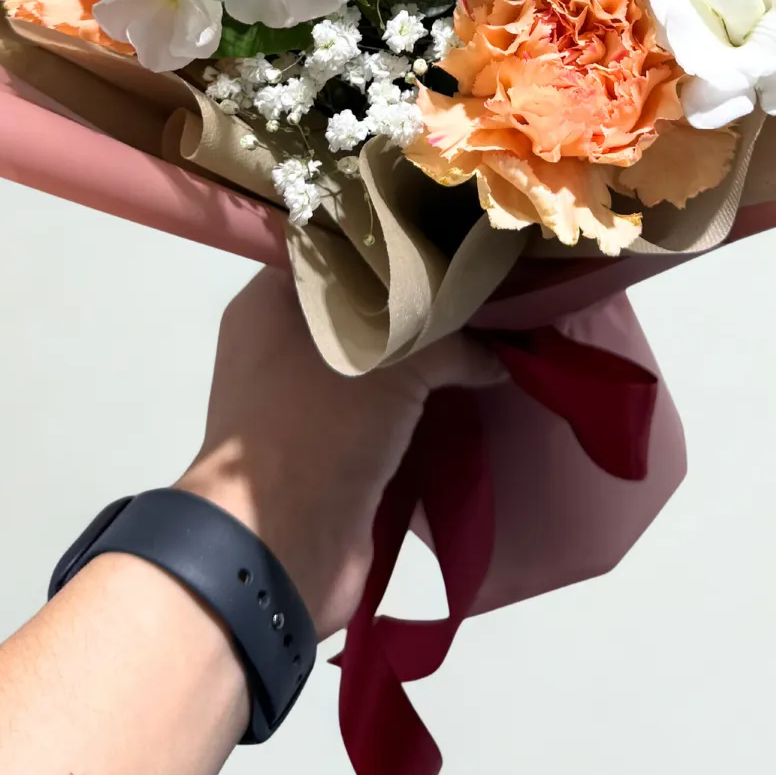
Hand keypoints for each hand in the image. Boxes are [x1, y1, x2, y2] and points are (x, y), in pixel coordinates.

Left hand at [175, 266, 502, 633]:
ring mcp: (313, 398)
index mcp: (273, 301)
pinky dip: (433, 400)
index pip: (339, 243)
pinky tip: (485, 383)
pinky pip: (395, 408)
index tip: (456, 226)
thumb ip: (451, 342)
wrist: (281, 549)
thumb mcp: (390, 362)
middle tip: (493, 276)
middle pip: (370, 302)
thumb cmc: (316, 428)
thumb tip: (499, 352)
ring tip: (503, 325)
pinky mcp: (342, 446)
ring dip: (436, 353)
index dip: (396, 235)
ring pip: (386, 359)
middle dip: (429, 297)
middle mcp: (287, 341)